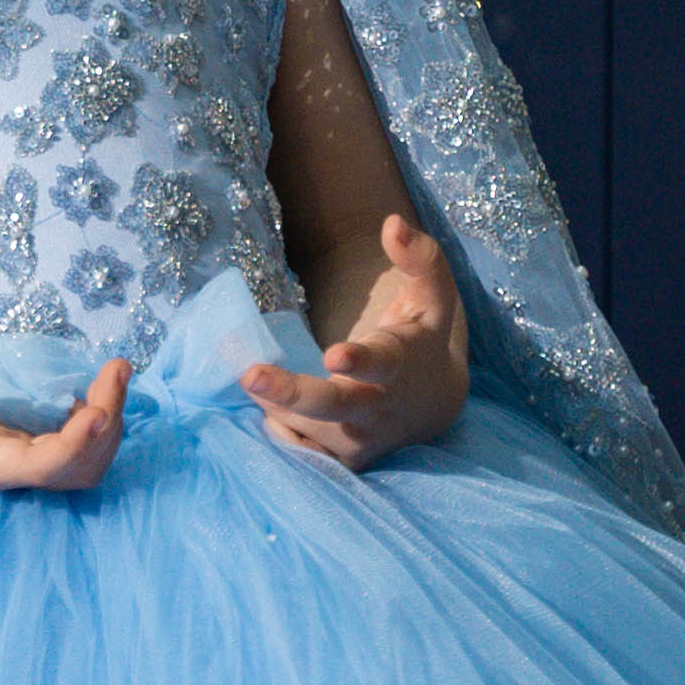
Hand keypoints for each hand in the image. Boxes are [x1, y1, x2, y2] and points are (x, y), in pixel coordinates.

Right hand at [0, 329, 127, 492]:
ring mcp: (18, 462)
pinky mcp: (24, 447)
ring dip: (109, 425)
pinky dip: (97, 423)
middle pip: (78, 472)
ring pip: (84, 466)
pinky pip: (76, 449)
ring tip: (114, 374)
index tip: (99, 404)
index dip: (77, 443)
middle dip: (107, 428)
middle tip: (116, 368)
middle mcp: (6, 469)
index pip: (42, 467)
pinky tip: (92, 389)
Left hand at [245, 214, 465, 474]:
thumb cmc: (423, 339)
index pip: (380, 363)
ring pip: (304, 427)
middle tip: (250, 374)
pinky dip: (276, 425)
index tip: (335, 354)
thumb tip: (393, 223)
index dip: (359, 360)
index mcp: (398, 364)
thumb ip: (420, 257)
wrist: (434, 404)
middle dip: (291, 393)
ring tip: (254, 375)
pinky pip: (298, 448)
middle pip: (332, 406)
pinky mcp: (343, 461)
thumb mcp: (433, 295)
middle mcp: (377, 409)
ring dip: (272, 403)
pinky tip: (269, 403)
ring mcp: (359, 441)